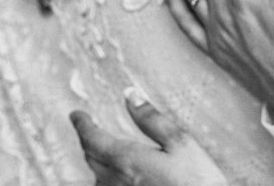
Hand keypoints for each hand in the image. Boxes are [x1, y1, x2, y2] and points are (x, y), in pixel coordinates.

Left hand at [70, 88, 228, 185]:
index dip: (82, 124)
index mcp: (127, 160)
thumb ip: (152, 119)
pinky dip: (106, 178)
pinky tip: (119, 176)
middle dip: (89, 141)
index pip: (92, 139)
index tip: (77, 115)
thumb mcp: (180, 142)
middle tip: (90, 130)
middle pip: (90, 158)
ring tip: (103, 152)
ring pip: (97, 176)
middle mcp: (116, 181)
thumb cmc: (196, 180)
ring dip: (97, 162)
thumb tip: (131, 96)